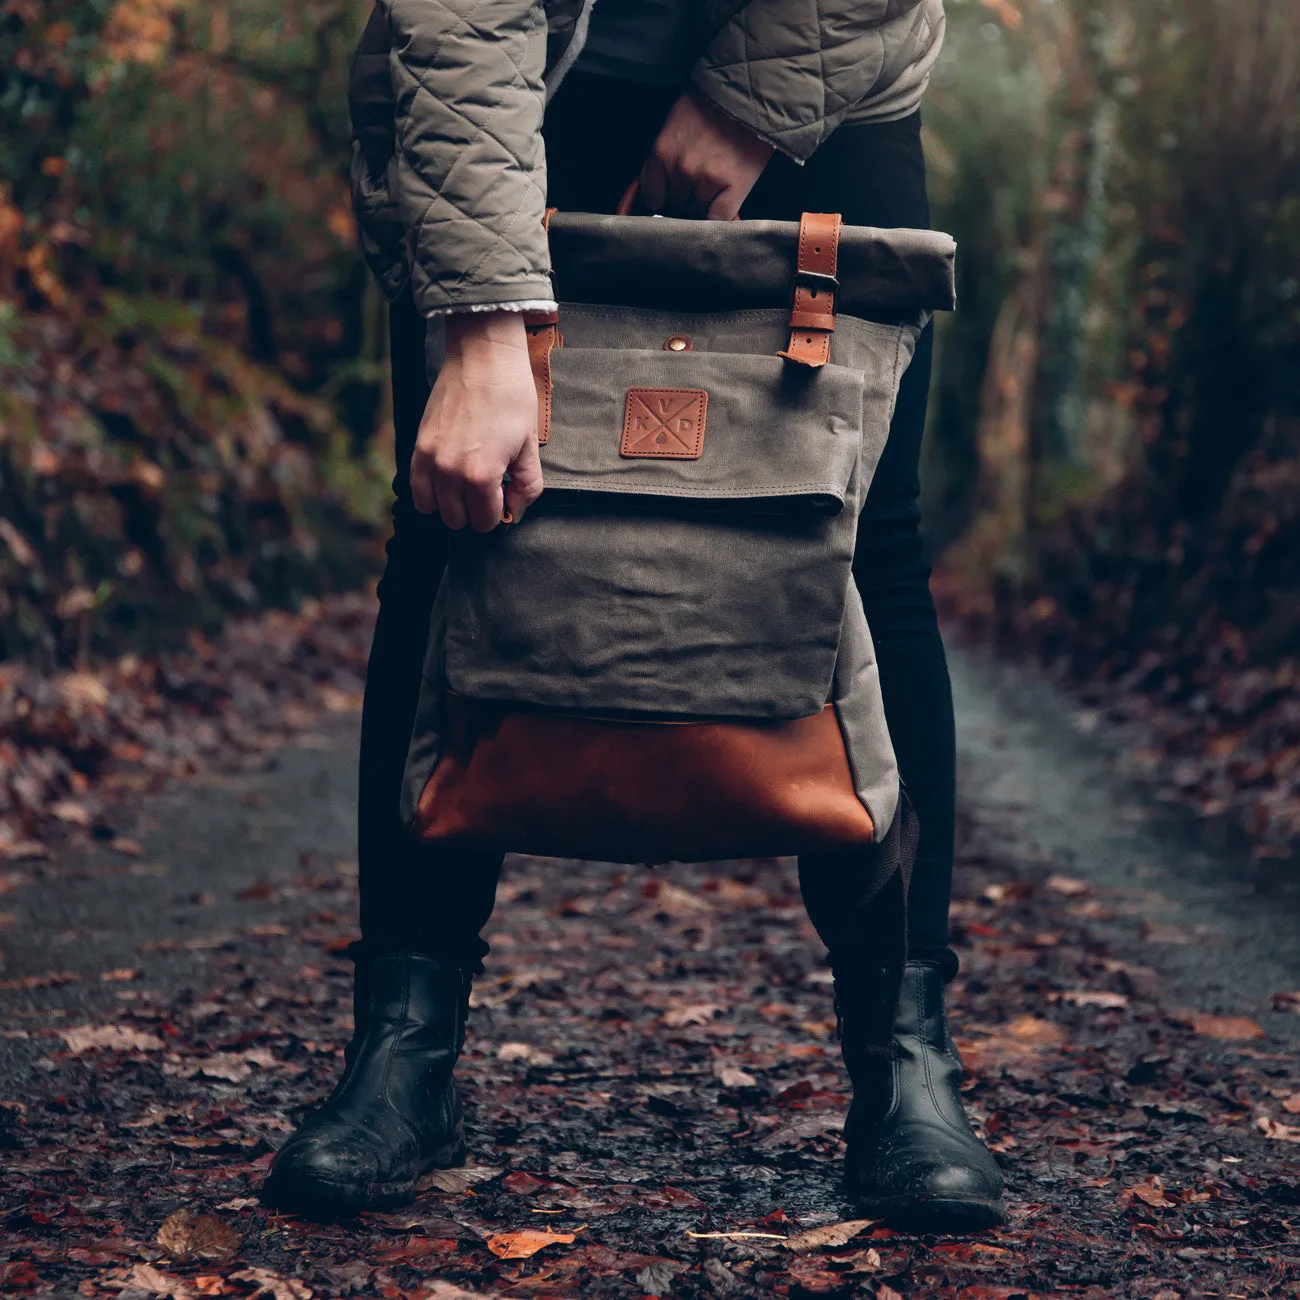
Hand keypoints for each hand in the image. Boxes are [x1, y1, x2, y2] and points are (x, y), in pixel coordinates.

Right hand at [410, 311, 543, 530]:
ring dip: (451, 505)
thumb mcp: (530, 445)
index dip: (499, 515)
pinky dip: (430, 491)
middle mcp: (450, 472)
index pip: (485, 522)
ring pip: (433, 509)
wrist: (483, 357)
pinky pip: (416, 487)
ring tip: (467, 487)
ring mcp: (429, 459)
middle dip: (475, 512)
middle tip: (488, 493)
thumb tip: (516, 511)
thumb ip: (526, 485)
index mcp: (481, 475)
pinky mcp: (418, 445)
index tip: (504, 500)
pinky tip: (447, 479)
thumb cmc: (511, 398)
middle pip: (457, 520)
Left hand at [639, 89, 773, 219]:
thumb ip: (666, 156)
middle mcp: (681, 169)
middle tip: (699, 181)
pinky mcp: (733, 188)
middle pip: (676, 205)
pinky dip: (719, 218)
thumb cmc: (713, 102)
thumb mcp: (675, 123)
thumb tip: (661, 189)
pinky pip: (718, 219)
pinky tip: (722, 205)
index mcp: (662, 152)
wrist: (750, 91)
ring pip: (697, 213)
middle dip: (685, 198)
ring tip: (715, 183)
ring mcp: (707, 180)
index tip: (669, 196)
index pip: (652, 196)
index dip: (662, 197)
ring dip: (704, 204)